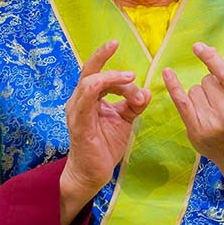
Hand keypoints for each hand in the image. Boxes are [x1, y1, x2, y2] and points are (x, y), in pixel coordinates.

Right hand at [59, 40, 148, 224]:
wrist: (92, 173)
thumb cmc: (104, 145)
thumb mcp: (124, 120)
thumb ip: (134, 104)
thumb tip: (147, 91)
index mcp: (88, 98)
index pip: (97, 73)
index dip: (108, 62)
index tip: (123, 53)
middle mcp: (79, 101)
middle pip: (89, 72)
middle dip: (102, 58)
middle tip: (119, 51)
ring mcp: (76, 111)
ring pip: (89, 83)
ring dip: (111, 79)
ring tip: (130, 80)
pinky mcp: (79, 124)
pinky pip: (85, 100)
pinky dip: (98, 88)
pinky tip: (116, 91)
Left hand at [164, 42, 223, 198]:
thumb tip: (205, 50)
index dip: (210, 58)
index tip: (197, 46)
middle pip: (208, 81)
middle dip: (212, 86)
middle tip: (222, 104)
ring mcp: (210, 124)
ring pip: (195, 90)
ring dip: (201, 95)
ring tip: (213, 112)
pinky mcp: (195, 131)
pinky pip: (181, 102)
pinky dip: (173, 86)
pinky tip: (167, 72)